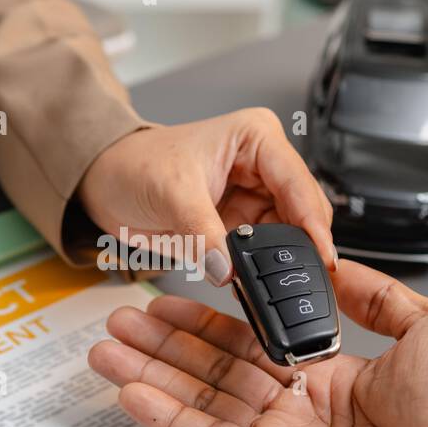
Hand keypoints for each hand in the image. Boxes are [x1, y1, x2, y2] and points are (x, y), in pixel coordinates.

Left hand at [77, 108, 335, 285]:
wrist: (105, 183)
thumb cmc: (134, 166)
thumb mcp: (171, 194)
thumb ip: (202, 233)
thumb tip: (227, 268)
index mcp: (255, 138)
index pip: (298, 182)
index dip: (312, 222)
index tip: (322, 255)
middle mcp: (263, 167)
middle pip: (303, 213)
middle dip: (302, 247)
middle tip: (303, 280)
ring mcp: (254, 199)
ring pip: (288, 238)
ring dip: (282, 263)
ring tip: (279, 288)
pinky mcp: (241, 227)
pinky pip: (264, 254)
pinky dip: (262, 272)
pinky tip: (260, 287)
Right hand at [88, 260, 427, 426]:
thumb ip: (374, 297)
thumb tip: (339, 269)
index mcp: (340, 374)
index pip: (256, 339)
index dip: (211, 318)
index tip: (175, 295)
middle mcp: (307, 409)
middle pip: (217, 368)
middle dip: (165, 343)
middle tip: (121, 319)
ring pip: (202, 400)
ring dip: (151, 374)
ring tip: (106, 349)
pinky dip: (166, 417)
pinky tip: (131, 392)